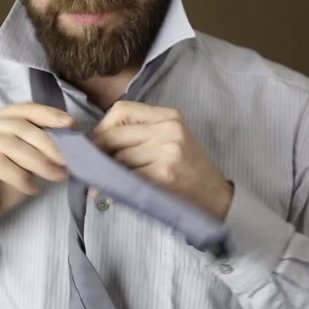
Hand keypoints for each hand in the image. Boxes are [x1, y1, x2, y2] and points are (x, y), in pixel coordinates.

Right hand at [0, 103, 74, 247]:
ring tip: (57, 176)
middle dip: (48, 143)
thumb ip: (38, 146)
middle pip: (19, 126)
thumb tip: (69, 138)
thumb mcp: (24, 162)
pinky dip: (20, 176)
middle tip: (67, 160)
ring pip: (10, 144)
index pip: (23, 109)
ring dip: (39, 162)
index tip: (72, 126)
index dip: (49, 115)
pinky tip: (33, 188)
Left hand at [92, 101, 232, 219]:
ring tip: (104, 184)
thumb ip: (139, 134)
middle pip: (114, 133)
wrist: (216, 198)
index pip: (120, 110)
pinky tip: (112, 195)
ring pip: (118, 157)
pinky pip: (127, 177)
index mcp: (169, 116)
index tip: (97, 146)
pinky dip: (115, 187)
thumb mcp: (171, 140)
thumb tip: (93, 143)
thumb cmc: (188, 170)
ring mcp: (168, 151)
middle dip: (98, 153)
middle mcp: (169, 129)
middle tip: (92, 168)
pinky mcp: (164, 174)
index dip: (102, 128)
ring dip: (106, 172)